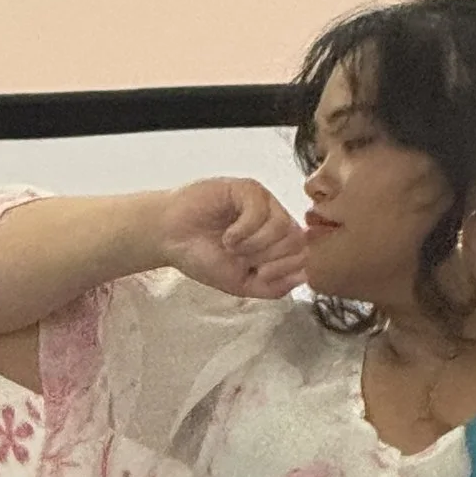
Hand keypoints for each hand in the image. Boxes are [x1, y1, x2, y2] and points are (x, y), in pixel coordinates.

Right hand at [153, 179, 310, 300]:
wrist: (170, 239)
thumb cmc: (203, 258)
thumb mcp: (242, 285)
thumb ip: (274, 287)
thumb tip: (304, 276)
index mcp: (277, 242)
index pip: (303, 255)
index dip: (282, 270)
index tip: (256, 273)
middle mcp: (275, 219)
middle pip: (296, 241)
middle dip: (267, 257)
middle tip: (240, 257)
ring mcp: (263, 202)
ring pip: (282, 225)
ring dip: (254, 244)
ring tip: (231, 246)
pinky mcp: (247, 189)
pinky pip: (261, 210)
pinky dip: (243, 230)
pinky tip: (228, 235)